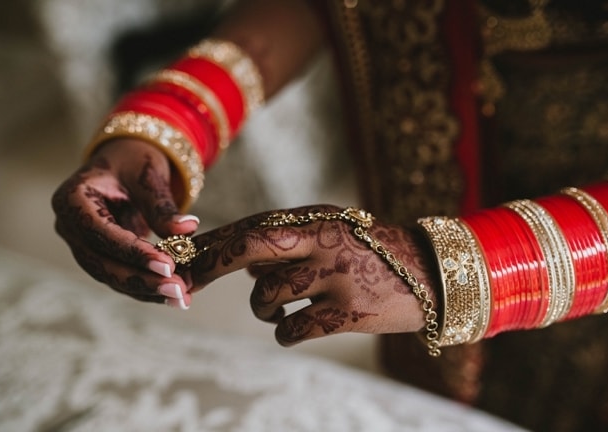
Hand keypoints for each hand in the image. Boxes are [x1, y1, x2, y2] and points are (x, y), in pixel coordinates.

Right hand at [52, 139, 199, 307]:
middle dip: (140, 279)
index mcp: (71, 200)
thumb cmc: (131, 160)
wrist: (123, 162)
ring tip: (181, 297)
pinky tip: (172, 295)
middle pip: (101, 262)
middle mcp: (69, 227)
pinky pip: (118, 276)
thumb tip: (186, 229)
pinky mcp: (96, 256)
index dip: (132, 252)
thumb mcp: (146, 174)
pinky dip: (145, 287)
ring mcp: (80, 244)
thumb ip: (161, 204)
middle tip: (177, 289)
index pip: (100, 232)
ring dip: (145, 289)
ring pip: (109, 275)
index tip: (167, 265)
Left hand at [186, 205, 438, 345]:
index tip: (175, 254)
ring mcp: (336, 275)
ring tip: (276, 308)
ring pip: (266, 296)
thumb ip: (283, 243)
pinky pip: (292, 329)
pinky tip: (296, 328)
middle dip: (209, 266)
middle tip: (186, 284)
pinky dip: (285, 333)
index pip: (249, 226)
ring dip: (261, 308)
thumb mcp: (328, 234)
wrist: (432, 276)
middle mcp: (322, 241)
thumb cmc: (367, 255)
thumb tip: (236, 261)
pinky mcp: (349, 312)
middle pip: (249, 248)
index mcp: (313, 219)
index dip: (209, 242)